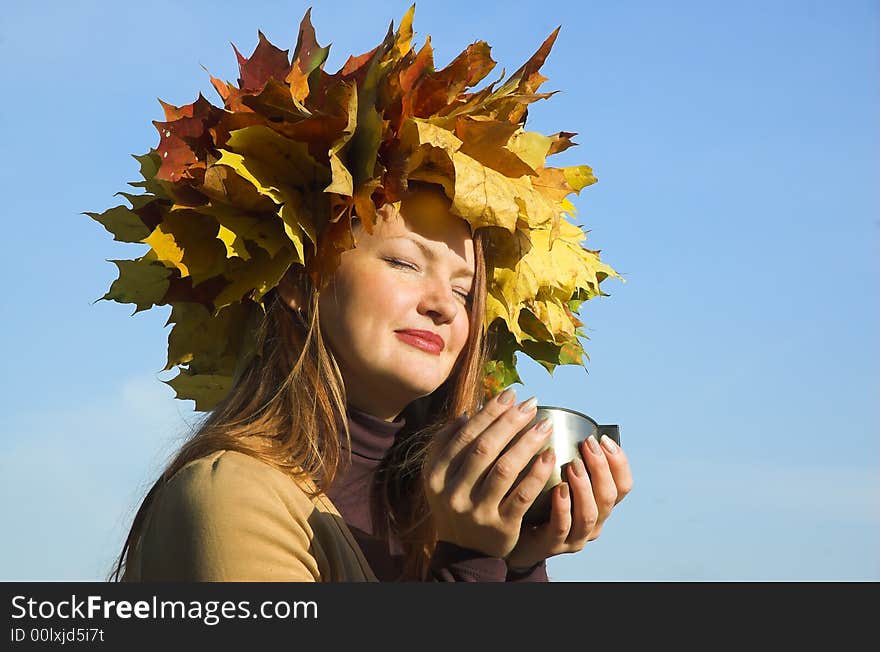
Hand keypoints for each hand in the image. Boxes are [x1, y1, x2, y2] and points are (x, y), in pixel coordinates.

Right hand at [423, 388, 556, 558]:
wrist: (464, 551)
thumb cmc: (457, 502)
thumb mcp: (441, 476)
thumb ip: (447, 445)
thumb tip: (467, 414)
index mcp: (436, 475)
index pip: (465, 435)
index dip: (489, 412)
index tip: (511, 394)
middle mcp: (453, 493)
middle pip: (485, 448)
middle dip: (510, 422)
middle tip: (531, 404)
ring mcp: (477, 511)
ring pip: (505, 470)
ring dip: (527, 443)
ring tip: (545, 425)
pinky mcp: (501, 527)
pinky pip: (522, 495)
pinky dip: (536, 474)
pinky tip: (550, 456)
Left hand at [505, 434, 632, 570]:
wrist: (513, 538)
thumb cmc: (536, 501)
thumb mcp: (557, 478)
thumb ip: (565, 456)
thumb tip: (558, 418)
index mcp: (599, 504)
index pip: (623, 485)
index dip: (619, 462)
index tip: (603, 439)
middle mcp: (593, 522)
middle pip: (609, 497)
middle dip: (602, 468)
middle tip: (587, 445)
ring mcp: (574, 536)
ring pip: (590, 514)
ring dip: (584, 486)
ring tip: (573, 465)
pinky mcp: (551, 545)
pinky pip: (562, 527)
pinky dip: (563, 507)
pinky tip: (558, 489)